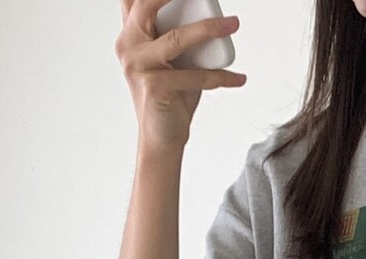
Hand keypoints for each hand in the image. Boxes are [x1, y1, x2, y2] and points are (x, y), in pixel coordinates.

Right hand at [116, 0, 244, 153]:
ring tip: (233, 24)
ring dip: (209, 29)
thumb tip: (209, 11)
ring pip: (177, 38)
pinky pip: (195, 76)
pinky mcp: (154, 86)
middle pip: (146, 6)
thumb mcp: (172, 58)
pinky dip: (220, 77)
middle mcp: (128, 46)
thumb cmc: (171, 95)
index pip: (134, 1)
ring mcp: (138, 66)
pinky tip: (237, 78)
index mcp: (130, 35)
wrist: (162, 138)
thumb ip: (177, 32)